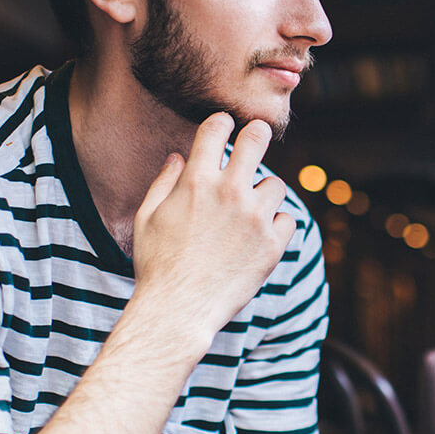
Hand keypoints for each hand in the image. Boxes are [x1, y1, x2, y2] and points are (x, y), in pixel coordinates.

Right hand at [131, 114, 295, 343]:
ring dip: (264, 194)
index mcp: (196, 181)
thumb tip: (178, 156)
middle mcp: (229, 193)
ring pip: (276, 184)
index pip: (216, 128)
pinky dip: (276, 226)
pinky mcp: (273, 244)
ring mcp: (254, 218)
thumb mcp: (147, 218)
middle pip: (258, 139)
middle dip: (258, 133)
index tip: (225, 127)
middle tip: (257, 137)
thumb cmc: (156, 265)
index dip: (221, 123)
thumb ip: (164, 182)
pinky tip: (258, 238)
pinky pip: (287, 219)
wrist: (178, 310)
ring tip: (248, 212)